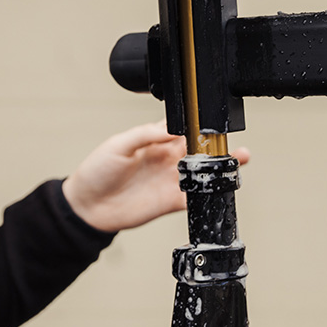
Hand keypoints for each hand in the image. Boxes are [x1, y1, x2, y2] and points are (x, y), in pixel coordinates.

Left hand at [61, 120, 250, 232]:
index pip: (181, 127)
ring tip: (239, 158)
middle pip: (199, 148)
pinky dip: (210, 193)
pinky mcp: (172, 201)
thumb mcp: (118, 145)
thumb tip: (170, 126)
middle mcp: (166, 159)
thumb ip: (145, 134)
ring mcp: (170, 180)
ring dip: (220, 166)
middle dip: (217, 143)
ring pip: (203, 172)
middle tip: (232, 140)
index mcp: (154, 141)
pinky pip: (196, 197)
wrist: (88, 206)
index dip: (196, 123)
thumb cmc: (97, 171)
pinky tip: (220, 186)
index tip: (210, 120)